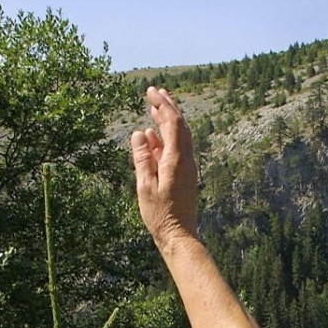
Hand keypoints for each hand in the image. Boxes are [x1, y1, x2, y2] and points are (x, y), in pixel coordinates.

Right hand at [131, 87, 197, 246]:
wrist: (179, 235)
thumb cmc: (160, 215)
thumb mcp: (145, 187)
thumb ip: (142, 159)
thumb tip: (140, 133)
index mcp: (177, 160)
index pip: (172, 123)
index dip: (162, 105)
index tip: (151, 92)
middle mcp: (186, 161)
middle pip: (180, 126)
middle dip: (168, 107)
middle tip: (156, 92)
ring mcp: (187, 168)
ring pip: (180, 137)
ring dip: (168, 121)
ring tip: (155, 108)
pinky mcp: (185, 176)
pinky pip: (177, 150)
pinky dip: (166, 139)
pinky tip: (154, 137)